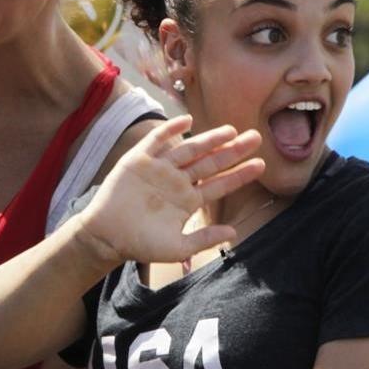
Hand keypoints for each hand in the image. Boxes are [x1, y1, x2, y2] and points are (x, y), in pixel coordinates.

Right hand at [75, 116, 263, 266]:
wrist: (106, 237)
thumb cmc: (140, 244)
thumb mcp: (178, 247)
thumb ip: (205, 239)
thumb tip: (234, 233)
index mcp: (188, 201)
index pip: (220, 184)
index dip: (240, 174)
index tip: (262, 165)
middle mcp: (177, 182)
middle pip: (210, 162)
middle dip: (233, 151)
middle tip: (256, 137)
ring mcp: (159, 169)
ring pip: (189, 150)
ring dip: (210, 140)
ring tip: (231, 131)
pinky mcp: (139, 161)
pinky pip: (156, 141)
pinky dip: (170, 130)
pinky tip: (188, 121)